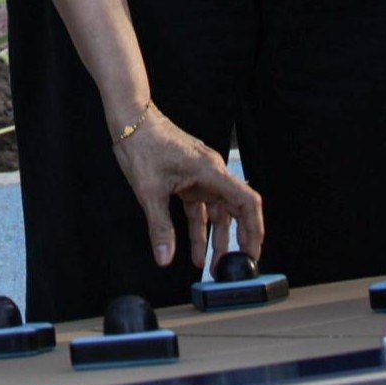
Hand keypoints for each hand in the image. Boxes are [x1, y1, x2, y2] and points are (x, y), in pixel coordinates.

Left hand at [107, 109, 262, 272]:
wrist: (130, 118)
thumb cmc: (143, 143)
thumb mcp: (150, 191)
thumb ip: (160, 227)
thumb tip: (165, 257)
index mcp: (211, 172)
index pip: (247, 202)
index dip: (255, 229)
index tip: (252, 253)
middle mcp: (212, 173)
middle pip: (235, 210)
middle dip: (237, 240)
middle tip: (234, 266)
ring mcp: (200, 176)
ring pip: (216, 212)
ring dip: (214, 238)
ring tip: (211, 265)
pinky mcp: (188, 178)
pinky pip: (199, 207)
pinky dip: (198, 228)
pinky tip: (194, 249)